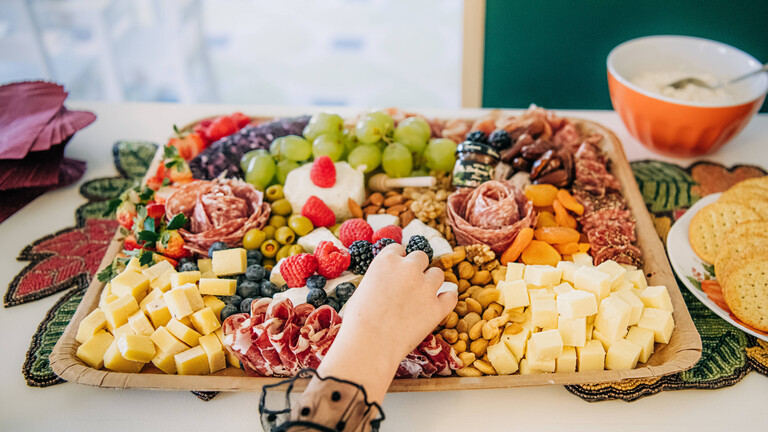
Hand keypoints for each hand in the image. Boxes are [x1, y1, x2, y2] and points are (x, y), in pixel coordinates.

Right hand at [317, 243, 456, 401]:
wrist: (369, 343)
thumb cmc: (357, 321)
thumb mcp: (361, 290)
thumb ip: (378, 280)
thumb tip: (385, 285)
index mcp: (387, 260)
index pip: (399, 249)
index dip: (399, 261)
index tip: (397, 271)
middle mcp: (409, 268)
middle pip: (421, 257)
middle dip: (416, 269)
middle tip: (410, 284)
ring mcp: (426, 287)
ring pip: (438, 274)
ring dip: (431, 283)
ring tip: (422, 297)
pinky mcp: (437, 307)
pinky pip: (451, 296)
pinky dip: (446, 300)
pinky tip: (439, 305)